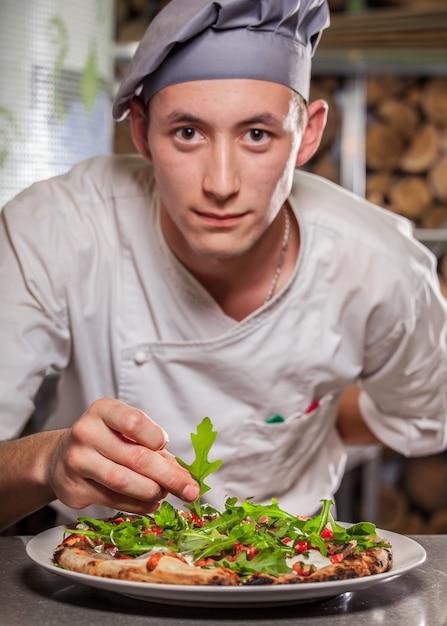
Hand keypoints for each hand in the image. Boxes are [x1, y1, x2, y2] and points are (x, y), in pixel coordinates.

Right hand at [48, 398, 199, 513]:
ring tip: (166, 494)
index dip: (156, 437)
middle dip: (170, 477)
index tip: (165, 445)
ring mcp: (77, 462)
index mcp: (102, 411)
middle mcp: (86, 433)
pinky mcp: (74, 489)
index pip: (135, 422)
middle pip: (137, 458)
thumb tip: (184, 475)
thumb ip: (153, 447)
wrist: (60, 458)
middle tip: (191, 490)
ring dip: (153, 492)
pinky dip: (139, 505)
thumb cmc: (104, 440)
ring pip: (125, 482)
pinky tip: (151, 503)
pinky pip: (114, 501)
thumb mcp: (124, 431)